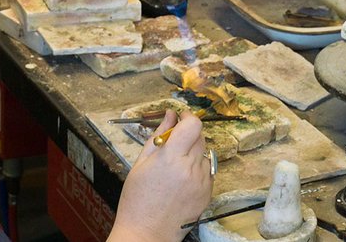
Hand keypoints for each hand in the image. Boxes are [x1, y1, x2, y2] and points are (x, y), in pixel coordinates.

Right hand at [108, 110, 212, 241]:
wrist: (147, 233)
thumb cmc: (137, 199)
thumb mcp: (141, 163)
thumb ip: (158, 135)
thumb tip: (170, 115)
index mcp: (171, 158)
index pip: (193, 125)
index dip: (188, 117)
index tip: (181, 118)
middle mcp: (190, 168)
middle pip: (200, 137)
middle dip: (188, 134)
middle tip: (174, 143)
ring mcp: (202, 181)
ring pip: (204, 154)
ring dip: (193, 153)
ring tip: (175, 167)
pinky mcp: (208, 192)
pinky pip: (206, 170)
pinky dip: (197, 169)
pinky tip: (182, 180)